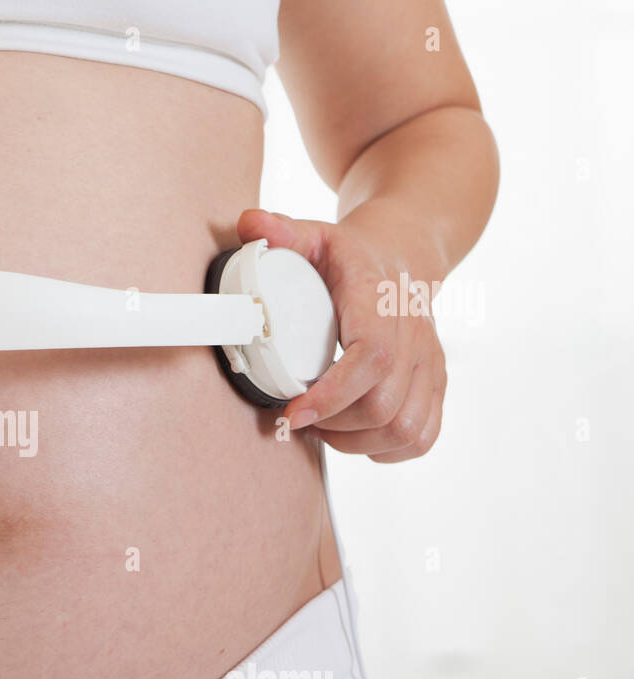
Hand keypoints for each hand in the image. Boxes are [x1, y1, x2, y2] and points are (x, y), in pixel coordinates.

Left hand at [237, 209, 446, 462]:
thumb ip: (281, 230)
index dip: (332, 394)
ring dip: (356, 443)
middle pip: (385, 406)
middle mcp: (417, 336)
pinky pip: (423, 436)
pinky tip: (354, 435)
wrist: (404, 252)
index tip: (292, 413)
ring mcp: (432, 363)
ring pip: (407, 429)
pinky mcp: (436, 383)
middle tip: (297, 418)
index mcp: (383, 303)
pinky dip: (386, 450)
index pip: (373, 359)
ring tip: (321, 427)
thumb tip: (247, 223)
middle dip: (333, 425)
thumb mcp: (314, 235)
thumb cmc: (349, 254)